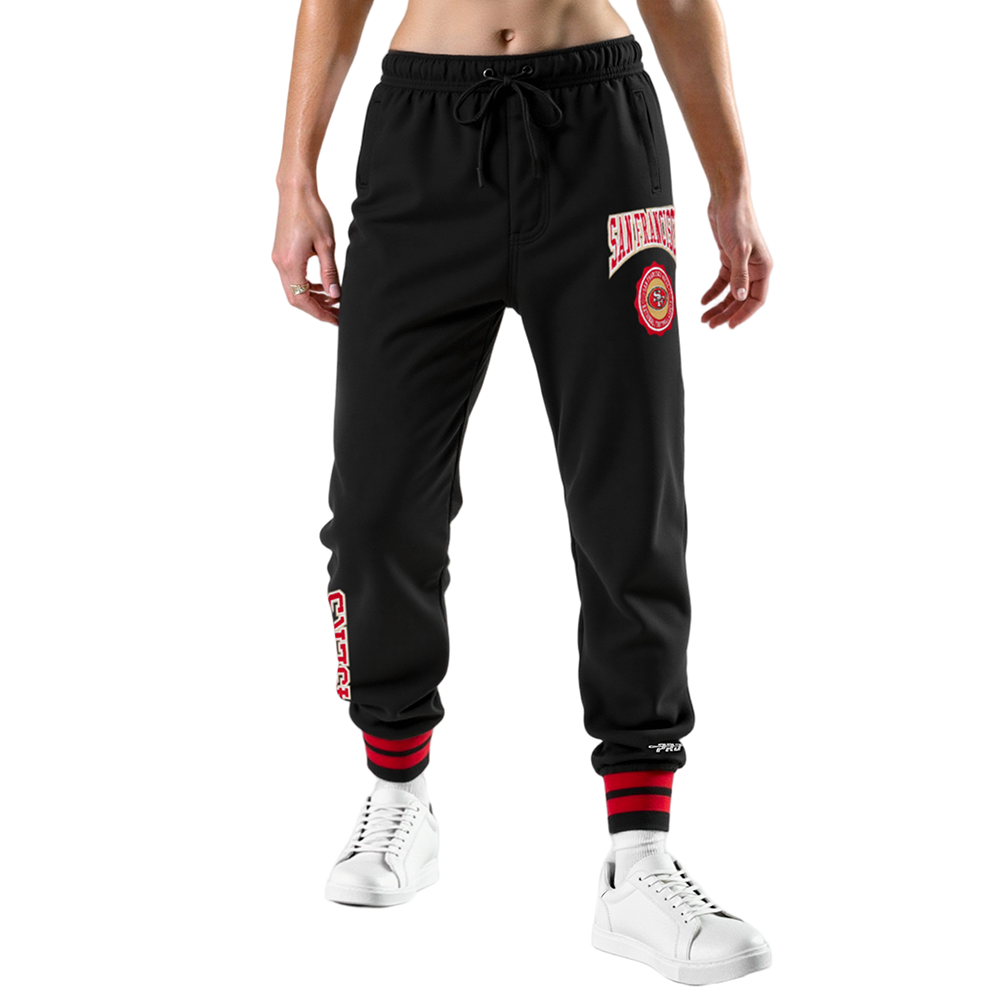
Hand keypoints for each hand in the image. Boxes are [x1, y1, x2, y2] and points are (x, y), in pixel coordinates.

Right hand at [272, 186, 340, 324]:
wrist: (296, 191)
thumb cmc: (312, 213)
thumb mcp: (326, 245)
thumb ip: (329, 273)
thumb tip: (335, 295)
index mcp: (290, 263)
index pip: (302, 300)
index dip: (319, 313)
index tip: (335, 319)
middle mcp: (280, 264)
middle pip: (296, 298)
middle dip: (317, 308)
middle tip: (337, 313)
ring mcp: (279, 259)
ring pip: (293, 289)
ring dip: (312, 298)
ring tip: (333, 300)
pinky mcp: (281, 253)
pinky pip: (292, 278)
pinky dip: (307, 286)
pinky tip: (322, 286)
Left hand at [700, 194, 772, 328]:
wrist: (727, 198)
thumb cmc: (737, 219)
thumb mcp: (738, 250)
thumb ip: (739, 275)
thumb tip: (740, 297)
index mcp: (763, 267)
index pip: (756, 299)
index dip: (744, 314)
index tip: (730, 325)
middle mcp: (754, 267)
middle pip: (741, 299)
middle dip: (727, 313)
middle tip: (712, 325)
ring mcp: (741, 263)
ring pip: (731, 292)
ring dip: (719, 306)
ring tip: (705, 318)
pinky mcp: (729, 258)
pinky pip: (722, 281)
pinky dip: (713, 292)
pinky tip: (704, 300)